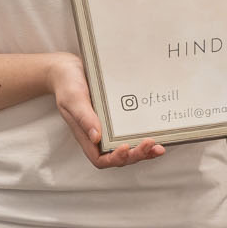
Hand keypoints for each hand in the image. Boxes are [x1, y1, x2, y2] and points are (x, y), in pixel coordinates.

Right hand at [47, 54, 165, 168]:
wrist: (70, 68)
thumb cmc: (67, 83)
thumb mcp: (73, 98)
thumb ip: (83, 117)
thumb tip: (96, 137)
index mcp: (85, 136)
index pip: (100, 159)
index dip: (115, 158)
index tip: (126, 147)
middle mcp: (99, 136)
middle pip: (119, 157)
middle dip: (136, 155)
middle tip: (150, 144)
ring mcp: (109, 128)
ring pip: (128, 148)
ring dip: (144, 151)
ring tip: (158, 147)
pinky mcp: (117, 118)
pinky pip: (131, 131)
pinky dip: (144, 136)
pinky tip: (156, 133)